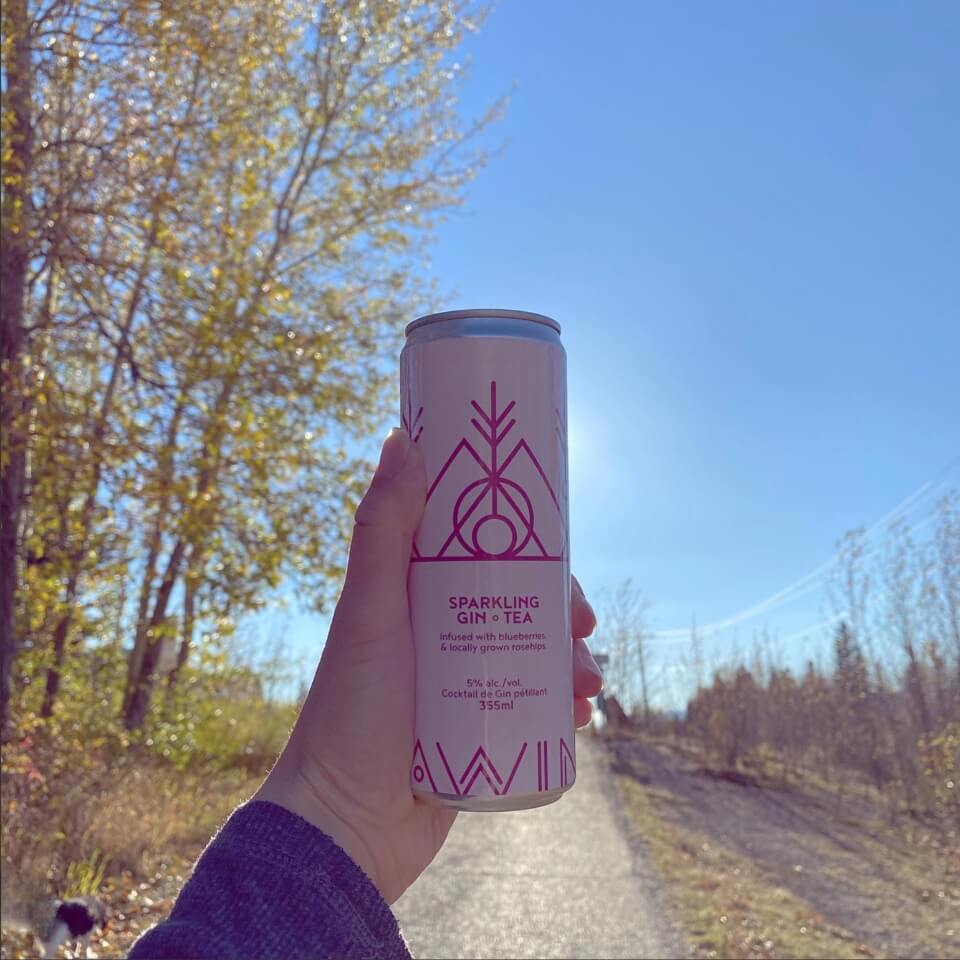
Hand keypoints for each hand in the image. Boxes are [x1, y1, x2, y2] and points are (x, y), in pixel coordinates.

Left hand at [254, 429, 602, 902]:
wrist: (347, 825)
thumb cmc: (351, 713)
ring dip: (572, 660)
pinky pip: (534, 707)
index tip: (560, 548)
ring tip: (586, 686)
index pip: (484, 550)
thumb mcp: (370, 612)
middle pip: (521, 602)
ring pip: (535, 653)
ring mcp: (463, 682)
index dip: (528, 542)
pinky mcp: (480, 729)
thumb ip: (383, 530)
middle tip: (582, 626)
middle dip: (562, 609)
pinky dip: (564, 706)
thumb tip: (402, 436)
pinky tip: (581, 718)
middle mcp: (443, 632)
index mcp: (417, 594)